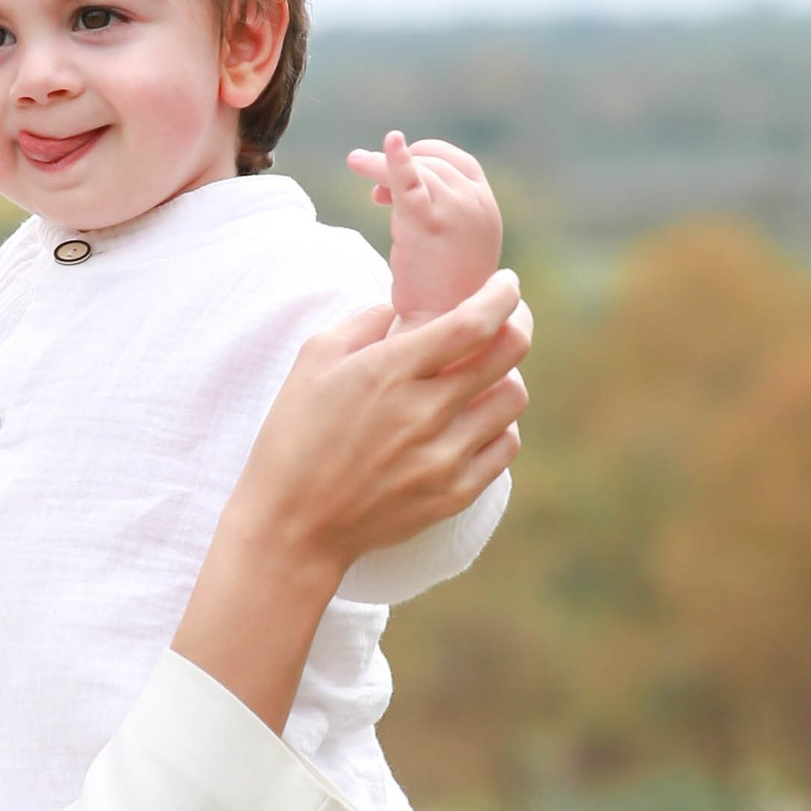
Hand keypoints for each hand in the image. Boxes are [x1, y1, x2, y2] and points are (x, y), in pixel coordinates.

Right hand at [173, 271, 526, 728]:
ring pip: (513, 400)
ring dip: (505, 378)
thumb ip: (364, 322)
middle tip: (508, 318)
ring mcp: (445, 456)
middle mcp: (425, 412)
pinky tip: (475, 421)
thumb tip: (401, 308)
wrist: (293, 526)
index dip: (502, 295)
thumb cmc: (294, 437)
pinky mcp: (454, 493)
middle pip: (509, 354)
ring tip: (483, 377)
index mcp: (389, 371)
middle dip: (516, 323)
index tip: (506, 284)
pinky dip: (498, 426)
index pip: (474, 322)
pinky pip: (505, 447)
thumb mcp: (313, 359)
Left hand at [349, 132, 504, 322]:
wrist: (442, 325)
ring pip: (416, 170)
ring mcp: (457, 211)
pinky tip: (389, 142)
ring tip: (359, 170)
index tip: (399, 173)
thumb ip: (436, 212)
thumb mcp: (451, 242)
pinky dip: (396, 160)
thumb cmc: (441, 289)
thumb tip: (391, 189)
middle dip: (401, 165)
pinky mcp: (429, 223)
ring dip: (383, 167)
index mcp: (486, 206)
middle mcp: (477, 204)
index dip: (426, 158)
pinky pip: (410, 183)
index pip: (457, 161)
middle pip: (433, 162)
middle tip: (371, 185)